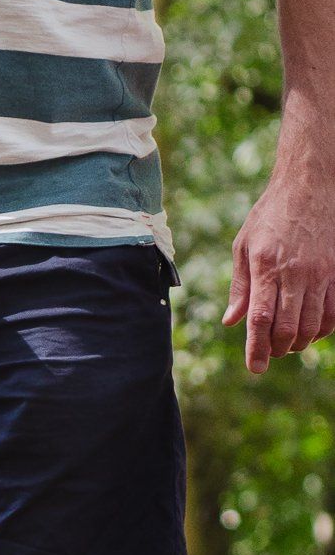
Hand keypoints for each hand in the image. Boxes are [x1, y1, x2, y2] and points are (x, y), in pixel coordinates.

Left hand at [223, 161, 334, 371]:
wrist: (309, 186)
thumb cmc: (270, 215)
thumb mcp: (244, 245)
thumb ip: (240, 286)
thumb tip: (231, 321)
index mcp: (266, 266)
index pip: (261, 318)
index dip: (257, 348)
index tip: (255, 368)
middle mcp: (296, 273)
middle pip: (288, 328)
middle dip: (278, 349)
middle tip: (270, 353)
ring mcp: (322, 274)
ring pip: (314, 325)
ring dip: (300, 342)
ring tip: (288, 344)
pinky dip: (324, 329)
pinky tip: (312, 330)